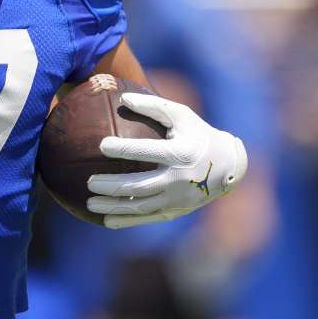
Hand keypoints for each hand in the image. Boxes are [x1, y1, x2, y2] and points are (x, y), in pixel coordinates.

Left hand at [86, 93, 247, 228]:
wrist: (228, 165)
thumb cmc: (198, 134)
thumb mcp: (181, 114)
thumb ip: (153, 105)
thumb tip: (123, 98)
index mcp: (180, 153)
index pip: (147, 151)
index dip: (124, 149)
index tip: (101, 145)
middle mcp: (179, 179)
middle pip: (140, 185)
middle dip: (112, 185)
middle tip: (89, 181)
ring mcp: (177, 199)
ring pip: (140, 206)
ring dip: (114, 207)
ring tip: (89, 203)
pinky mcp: (175, 211)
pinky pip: (147, 218)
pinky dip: (126, 220)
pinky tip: (105, 220)